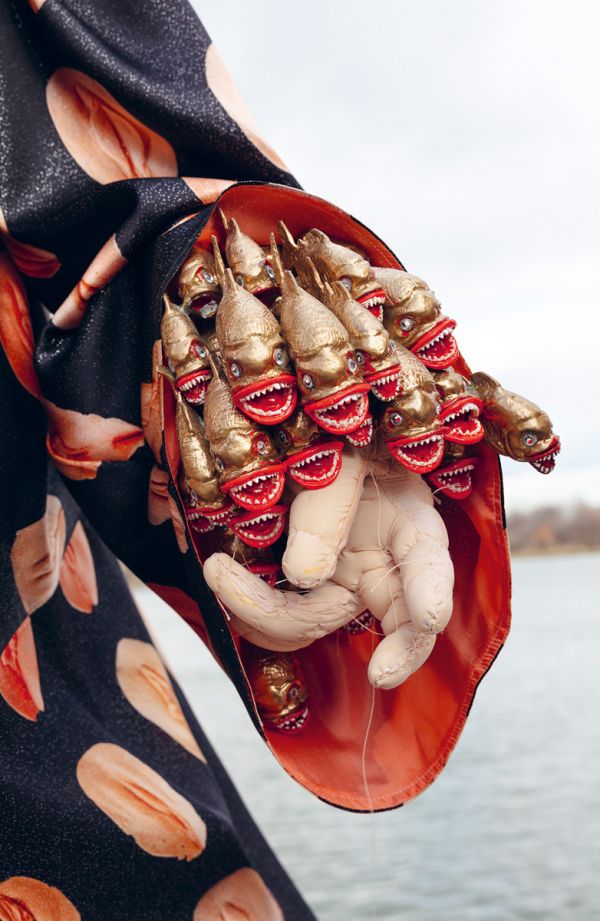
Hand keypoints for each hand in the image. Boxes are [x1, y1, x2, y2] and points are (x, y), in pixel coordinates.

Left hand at [203, 443, 453, 689]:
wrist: (307, 431)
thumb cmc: (338, 436)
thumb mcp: (337, 454)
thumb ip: (326, 507)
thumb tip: (303, 576)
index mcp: (409, 524)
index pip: (431, 567)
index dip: (433, 596)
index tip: (428, 619)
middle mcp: (385, 565)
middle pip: (384, 623)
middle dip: (352, 637)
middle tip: (294, 629)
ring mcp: (347, 582)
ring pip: (315, 623)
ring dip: (263, 612)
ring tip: (217, 569)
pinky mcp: (311, 590)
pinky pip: (286, 617)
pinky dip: (252, 608)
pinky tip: (225, 577)